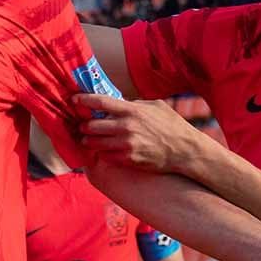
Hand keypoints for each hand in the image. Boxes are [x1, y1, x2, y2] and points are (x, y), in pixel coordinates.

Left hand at [76, 93, 197, 172]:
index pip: (100, 102)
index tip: (74, 100)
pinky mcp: (128, 160)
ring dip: (87, 140)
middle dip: (83, 125)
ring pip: (95, 143)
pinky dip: (101, 152)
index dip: (83, 100)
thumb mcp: (155, 105)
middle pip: (92, 125)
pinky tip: (101, 150)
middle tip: (81, 124)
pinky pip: (105, 156)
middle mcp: (126, 127)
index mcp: (131, 110)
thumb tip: (117, 102)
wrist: (185, 151)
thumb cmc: (172, 125)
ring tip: (86, 139)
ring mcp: (126, 145)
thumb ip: (134, 103)